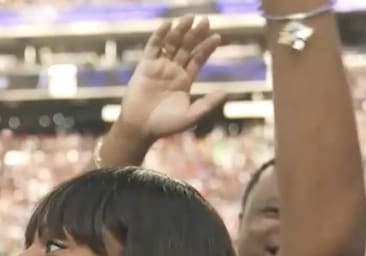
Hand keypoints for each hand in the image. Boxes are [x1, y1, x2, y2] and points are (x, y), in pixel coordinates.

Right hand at [114, 16, 226, 142]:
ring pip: (171, 44)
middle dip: (196, 34)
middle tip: (205, 20)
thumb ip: (207, 104)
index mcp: (185, 80)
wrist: (140, 128)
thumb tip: (226, 93)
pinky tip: (168, 25)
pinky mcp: (145, 66)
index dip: (206, 48)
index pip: (198, 59)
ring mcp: (159, 67)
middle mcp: (173, 71)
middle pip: (186, 47)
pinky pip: (153, 47)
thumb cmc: (165, 125)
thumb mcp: (190, 116)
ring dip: (180, 31)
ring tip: (189, 18)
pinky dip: (159, 35)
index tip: (217, 37)